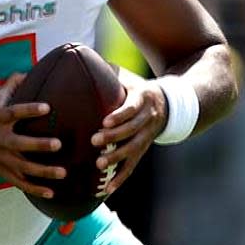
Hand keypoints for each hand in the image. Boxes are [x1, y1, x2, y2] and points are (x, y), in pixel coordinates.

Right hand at [0, 73, 64, 197]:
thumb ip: (10, 86)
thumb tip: (27, 72)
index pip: (15, 113)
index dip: (30, 110)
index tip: (47, 107)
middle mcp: (1, 140)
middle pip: (21, 144)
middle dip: (39, 145)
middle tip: (58, 144)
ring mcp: (2, 158)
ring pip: (24, 167)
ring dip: (44, 171)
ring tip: (62, 172)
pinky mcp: (3, 172)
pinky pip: (20, 183)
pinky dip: (35, 189)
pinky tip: (51, 193)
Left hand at [91, 68, 168, 199]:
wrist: (167, 104)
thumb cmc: (136, 88)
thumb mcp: (126, 76)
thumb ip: (106, 70)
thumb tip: (76, 54)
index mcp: (143, 99)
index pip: (132, 107)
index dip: (120, 114)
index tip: (105, 120)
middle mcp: (148, 119)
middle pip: (132, 130)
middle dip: (114, 137)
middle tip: (95, 141)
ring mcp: (146, 137)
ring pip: (133, 149)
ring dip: (116, 158)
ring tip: (99, 164)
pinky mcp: (142, 151)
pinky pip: (132, 167)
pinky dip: (120, 179)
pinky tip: (106, 190)